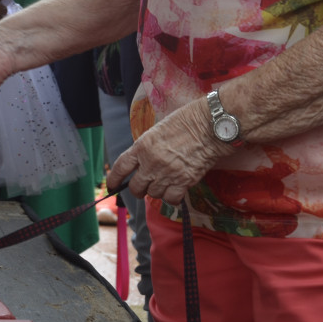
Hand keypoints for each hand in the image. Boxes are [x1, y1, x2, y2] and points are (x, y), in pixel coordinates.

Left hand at [107, 98, 231, 204]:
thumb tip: (142, 162)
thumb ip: (147, 147)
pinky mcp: (184, 182)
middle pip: (136, 187)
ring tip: (164, 183)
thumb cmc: (186, 121)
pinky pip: (171, 199)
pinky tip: (176, 192)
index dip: (114, 179)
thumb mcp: (158, 130)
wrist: (211, 127)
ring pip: (153, 194)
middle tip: (143, 186)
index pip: (121, 167)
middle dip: (138, 189)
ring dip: (157, 191)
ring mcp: (167, 174)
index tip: (112, 186)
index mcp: (142, 146)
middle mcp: (151, 162)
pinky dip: (172, 198)